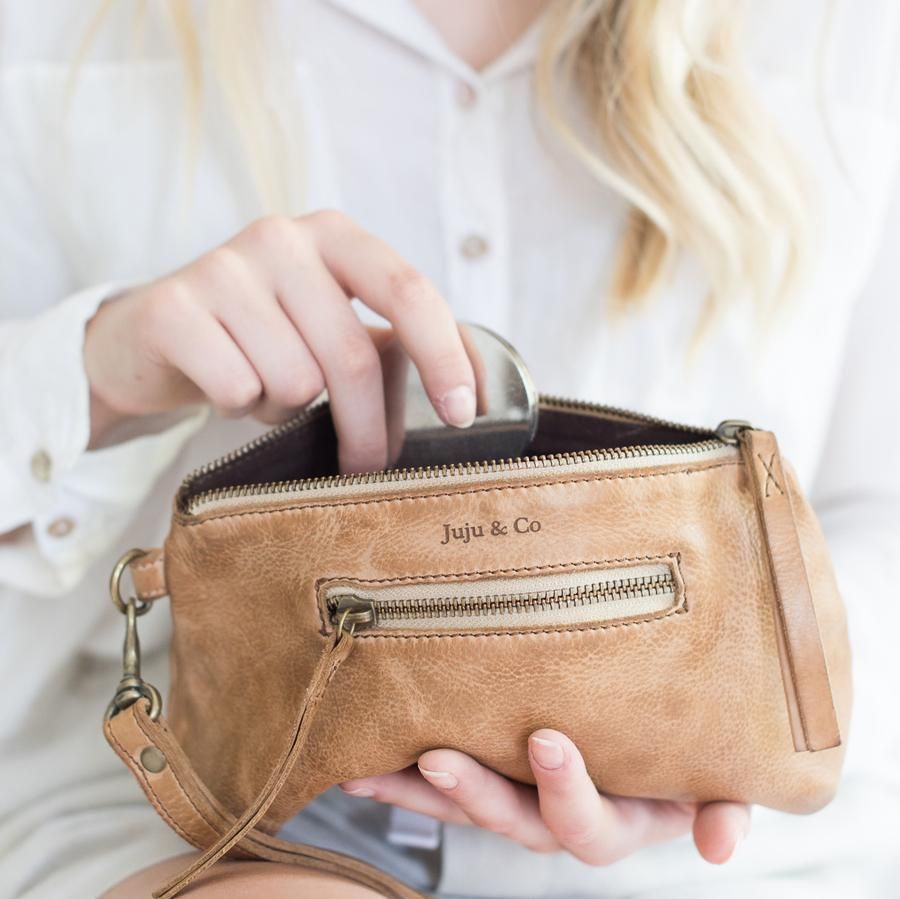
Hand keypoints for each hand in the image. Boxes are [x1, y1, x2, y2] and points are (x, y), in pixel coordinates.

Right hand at [84, 211, 475, 471]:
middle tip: (366, 465)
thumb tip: (474, 393)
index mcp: (335, 236)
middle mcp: (281, 238)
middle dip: (367, 428)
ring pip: (293, 383)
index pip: (408, 291)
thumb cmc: (261, 336)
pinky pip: (237, 391)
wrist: (153, 337)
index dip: (443, 356)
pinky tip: (227, 388)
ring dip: (286, 408)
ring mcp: (222, 268)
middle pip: (351, 357)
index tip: (461, 414)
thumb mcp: (332, 323)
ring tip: (264, 388)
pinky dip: (240, 409)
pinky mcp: (173, 309)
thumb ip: (398, 342)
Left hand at [340, 729, 749, 864]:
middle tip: (438, 757)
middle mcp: (556, 817)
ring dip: (415, 791)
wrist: (652, 734)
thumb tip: (721, 847)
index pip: (587, 824)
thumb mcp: (714, 775)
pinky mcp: (487, 774)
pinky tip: (359, 764)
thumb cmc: (685, 751)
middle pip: (512, 822)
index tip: (546, 740)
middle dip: (475, 793)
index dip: (566, 789)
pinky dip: (401, 776)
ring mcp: (517, 798)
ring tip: (366, 773)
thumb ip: (723, 803)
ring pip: (463, 805)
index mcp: (615, 820)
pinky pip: (440, 783)